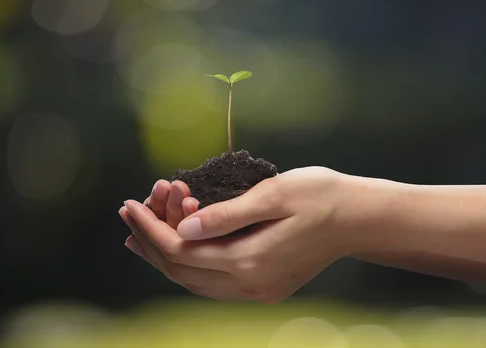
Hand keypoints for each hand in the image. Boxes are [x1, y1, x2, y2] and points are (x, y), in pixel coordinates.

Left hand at [119, 167, 375, 302]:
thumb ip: (226, 215)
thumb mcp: (273, 195)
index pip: (181, 251)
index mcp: (249, 260)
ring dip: (165, 258)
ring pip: (195, 281)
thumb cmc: (319, 196)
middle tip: (127, 214)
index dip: (150, 229)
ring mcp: (258, 291)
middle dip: (149, 243)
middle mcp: (250, 284)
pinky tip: (178, 249)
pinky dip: (189, 266)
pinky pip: (213, 283)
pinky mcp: (265, 287)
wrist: (358, 218)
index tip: (129, 205)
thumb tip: (183, 230)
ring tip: (138, 235)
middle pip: (182, 271)